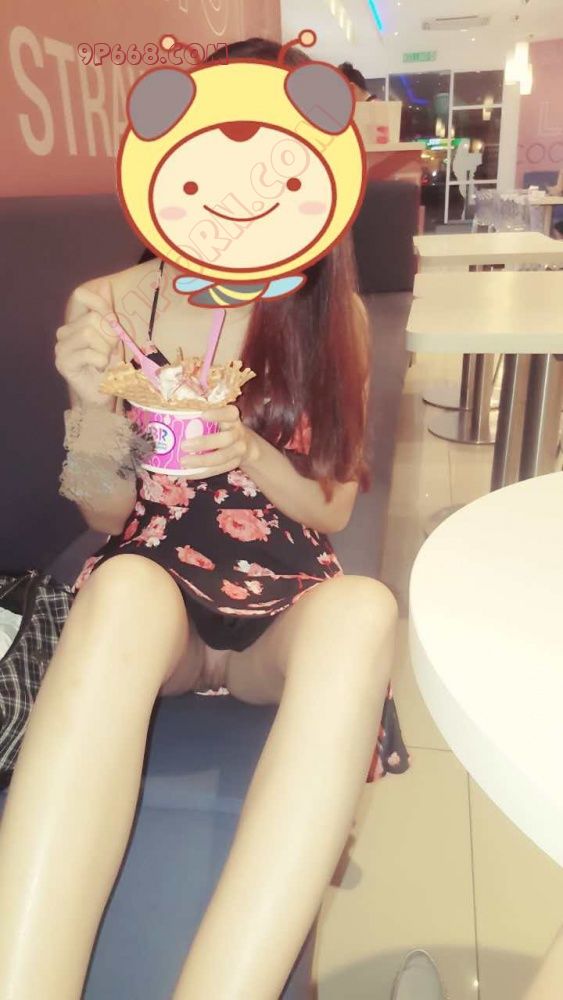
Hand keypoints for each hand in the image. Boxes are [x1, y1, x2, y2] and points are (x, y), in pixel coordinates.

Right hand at [55, 282, 122, 408]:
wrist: (103, 392)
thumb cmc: (109, 364)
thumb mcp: (113, 335)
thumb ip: (108, 312)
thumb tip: (105, 284)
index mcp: (76, 321)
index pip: (80, 295)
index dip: (100, 303)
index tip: (113, 320)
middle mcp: (65, 331)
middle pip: (91, 318)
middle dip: (110, 335)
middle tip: (111, 351)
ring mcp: (61, 347)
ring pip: (89, 333)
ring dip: (106, 349)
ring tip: (105, 360)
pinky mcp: (63, 362)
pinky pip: (89, 352)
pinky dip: (101, 361)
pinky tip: (99, 368)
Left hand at [180, 404, 258, 477]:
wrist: (248, 446)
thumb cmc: (225, 428)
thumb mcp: (221, 419)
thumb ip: (203, 419)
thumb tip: (168, 418)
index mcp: (233, 419)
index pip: (229, 413)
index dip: (218, 414)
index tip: (203, 415)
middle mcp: (238, 434)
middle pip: (226, 439)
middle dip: (205, 443)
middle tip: (184, 445)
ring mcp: (238, 451)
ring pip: (222, 458)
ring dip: (202, 461)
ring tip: (184, 462)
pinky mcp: (234, 464)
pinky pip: (217, 470)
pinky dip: (201, 473)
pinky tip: (187, 473)